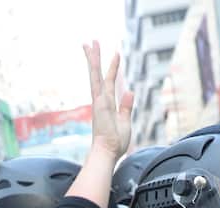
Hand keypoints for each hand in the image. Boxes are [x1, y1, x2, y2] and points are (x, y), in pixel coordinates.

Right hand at [84, 41, 132, 158]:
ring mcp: (98, 100)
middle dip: (95, 59)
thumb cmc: (115, 143)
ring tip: (90, 42)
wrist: (107, 153)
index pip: (109, 83)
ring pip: (94, 74)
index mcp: (107, 105)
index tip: (114, 56)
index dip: (112, 69)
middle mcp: (101, 100)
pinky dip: (95, 67)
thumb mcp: (125, 122)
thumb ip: (126, 107)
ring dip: (92, 58)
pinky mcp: (99, 101)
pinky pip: (96, 80)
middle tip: (91, 42)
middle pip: (97, 75)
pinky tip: (93, 54)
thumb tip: (130, 91)